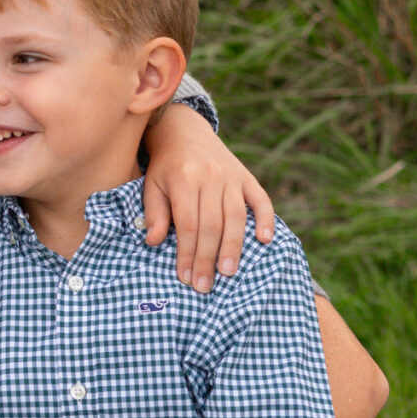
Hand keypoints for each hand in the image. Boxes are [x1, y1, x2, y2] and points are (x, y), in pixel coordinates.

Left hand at [142, 103, 275, 293]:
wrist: (184, 132)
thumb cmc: (165, 166)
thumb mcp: (151, 185)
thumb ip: (154, 213)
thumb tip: (154, 242)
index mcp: (184, 179)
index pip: (188, 224)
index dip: (187, 253)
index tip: (185, 277)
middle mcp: (210, 177)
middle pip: (212, 225)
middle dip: (207, 258)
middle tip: (204, 285)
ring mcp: (232, 176)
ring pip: (236, 216)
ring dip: (233, 247)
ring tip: (228, 272)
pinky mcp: (246, 176)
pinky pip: (260, 199)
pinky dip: (265, 219)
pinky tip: (265, 240)